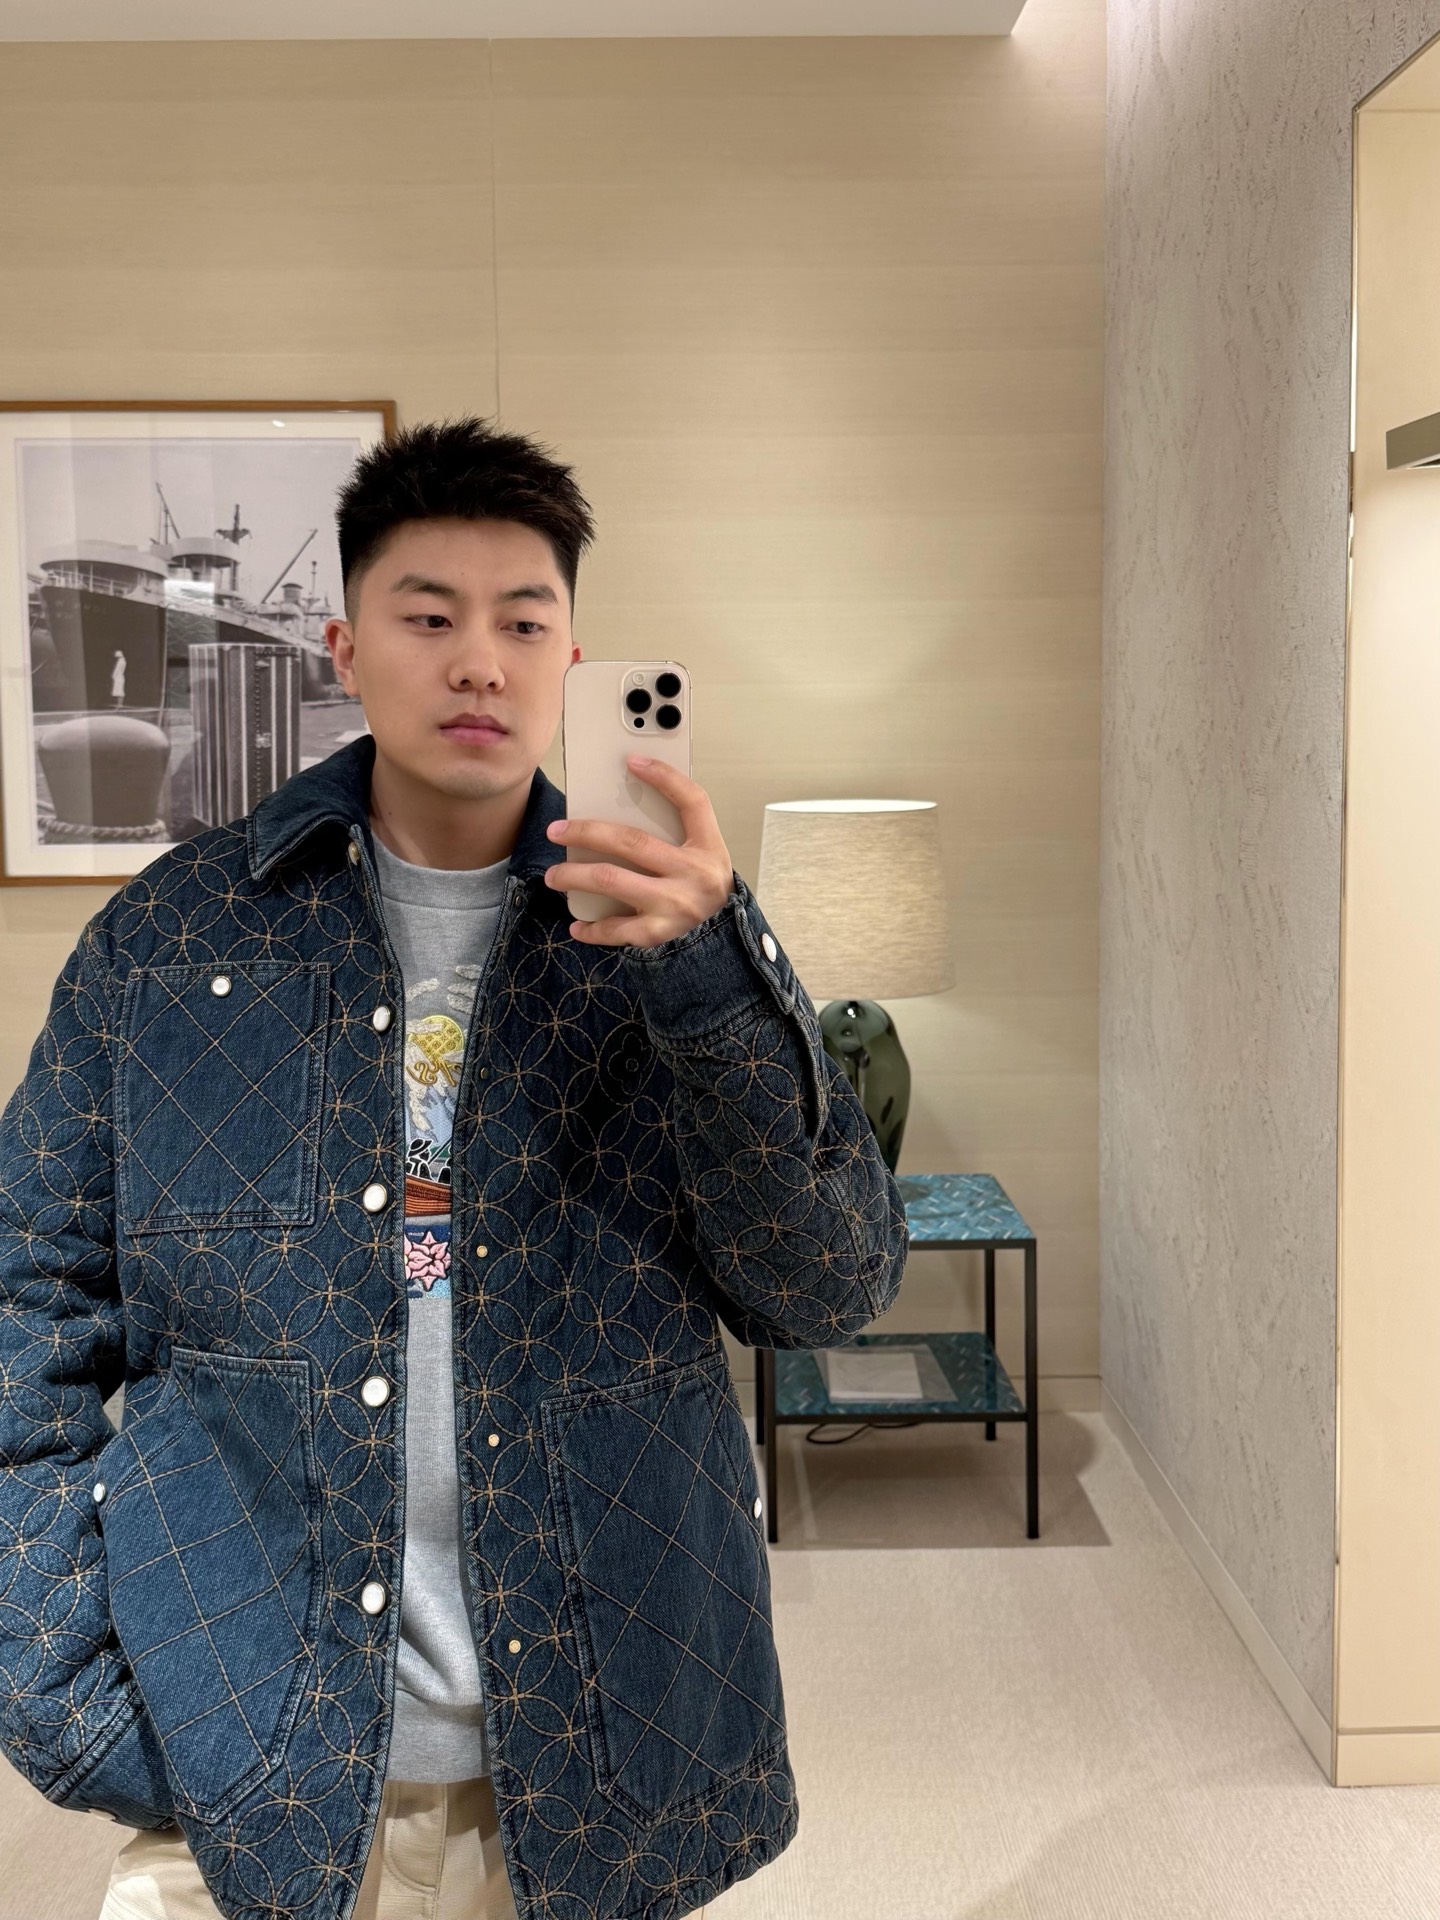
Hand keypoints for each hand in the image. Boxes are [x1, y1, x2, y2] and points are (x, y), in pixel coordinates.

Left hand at [544, 755, 734, 946]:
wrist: (722, 931)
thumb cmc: (701, 884)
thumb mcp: (702, 850)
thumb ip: (675, 826)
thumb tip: (622, 800)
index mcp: (708, 846)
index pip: (692, 801)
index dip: (664, 777)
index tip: (632, 760)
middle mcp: (694, 874)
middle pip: (632, 842)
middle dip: (587, 832)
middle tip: (557, 831)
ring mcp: (676, 905)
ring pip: (613, 881)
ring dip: (575, 876)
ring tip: (554, 875)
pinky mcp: (660, 933)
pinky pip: (617, 929)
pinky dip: (592, 928)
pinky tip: (576, 925)